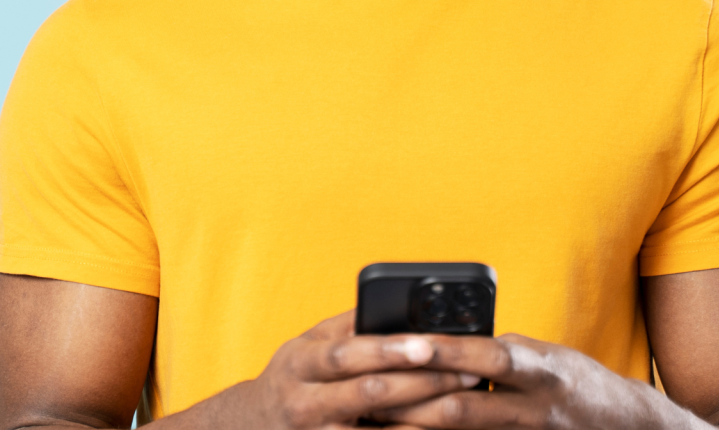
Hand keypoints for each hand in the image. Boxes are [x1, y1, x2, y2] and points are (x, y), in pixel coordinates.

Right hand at [237, 312, 484, 429]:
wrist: (251, 425)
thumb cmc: (294, 376)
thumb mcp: (308, 344)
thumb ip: (348, 325)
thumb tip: (397, 302)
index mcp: (300, 363)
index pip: (347, 354)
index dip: (388, 349)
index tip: (428, 344)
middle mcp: (304, 403)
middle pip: (369, 393)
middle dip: (423, 382)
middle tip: (467, 371)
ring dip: (426, 418)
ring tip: (464, 402)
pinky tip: (439, 429)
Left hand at [371, 334, 673, 429]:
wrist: (623, 426)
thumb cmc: (572, 381)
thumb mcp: (542, 356)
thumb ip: (497, 353)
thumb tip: (439, 343)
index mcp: (540, 369)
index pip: (485, 356)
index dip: (444, 351)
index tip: (403, 343)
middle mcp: (534, 408)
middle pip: (463, 408)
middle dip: (413, 401)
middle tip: (368, 393)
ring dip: (415, 429)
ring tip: (374, 420)